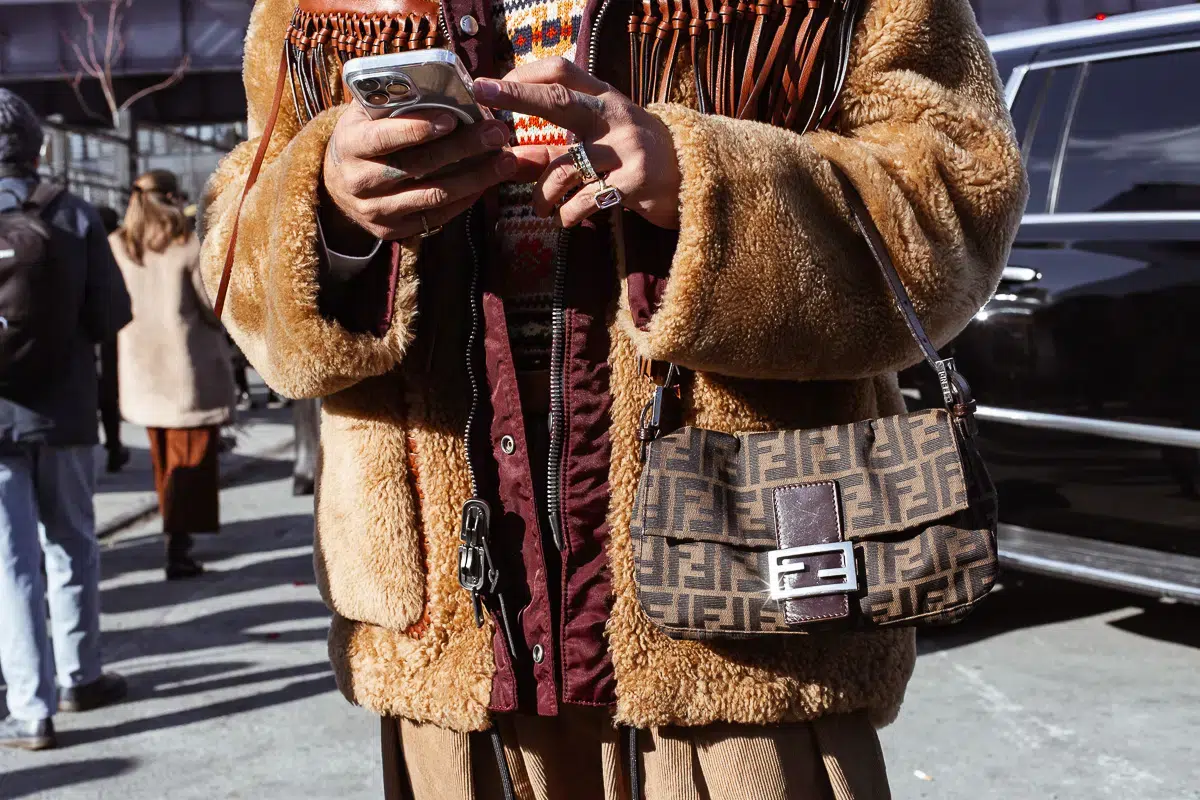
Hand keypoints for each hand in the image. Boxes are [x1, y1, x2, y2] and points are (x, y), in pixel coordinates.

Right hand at [322, 103, 517, 240]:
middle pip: (418, 165)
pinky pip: (437, 216)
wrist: (338, 185)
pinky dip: (466, 199)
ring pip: (433, 195)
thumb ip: (394, 102)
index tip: (454, 117)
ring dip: (475, 178)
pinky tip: (487, 181)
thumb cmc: (364, 137)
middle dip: (463, 148)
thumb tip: (443, 86)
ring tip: (506, 161)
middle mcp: (360, 181)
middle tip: (498, 133)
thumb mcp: (365, 114)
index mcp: (350, 145)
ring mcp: (376, 210)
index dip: (418, 129)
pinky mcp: (394, 231)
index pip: (384, 138)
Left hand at [474, 57, 681, 229]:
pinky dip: (568, 214)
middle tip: (483, 93)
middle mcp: (614, 115)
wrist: (693, 178)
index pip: (561, 71)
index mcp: (604, 97)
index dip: (524, 75)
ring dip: (543, 194)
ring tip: (541, 208)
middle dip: (516, 95)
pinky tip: (567, 219)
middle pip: (558, 101)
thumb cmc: (635, 154)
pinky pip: (585, 200)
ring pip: (563, 168)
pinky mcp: (634, 181)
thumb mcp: (605, 131)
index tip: (492, 86)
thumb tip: (510, 140)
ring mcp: (626, 147)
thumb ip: (565, 132)